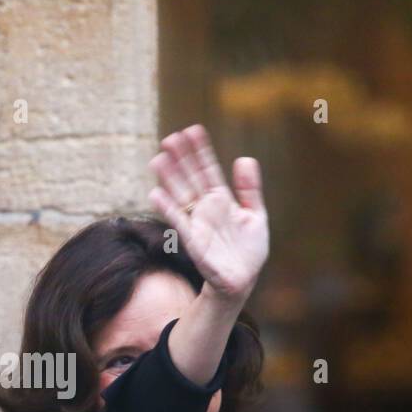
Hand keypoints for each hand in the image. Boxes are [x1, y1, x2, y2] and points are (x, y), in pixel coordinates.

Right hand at [148, 125, 267, 308]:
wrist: (242, 280)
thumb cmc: (249, 250)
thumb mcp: (256, 215)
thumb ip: (250, 189)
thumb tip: (244, 159)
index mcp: (222, 199)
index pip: (208, 169)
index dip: (200, 151)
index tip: (192, 130)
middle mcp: (206, 207)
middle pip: (190, 178)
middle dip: (180, 159)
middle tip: (169, 138)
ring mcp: (197, 222)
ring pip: (180, 195)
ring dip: (168, 178)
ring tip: (158, 159)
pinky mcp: (192, 240)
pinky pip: (177, 221)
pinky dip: (166, 208)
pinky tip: (155, 193)